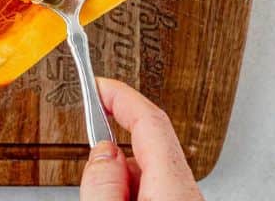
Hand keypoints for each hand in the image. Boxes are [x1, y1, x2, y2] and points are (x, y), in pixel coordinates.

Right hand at [79, 78, 202, 199]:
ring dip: (120, 177)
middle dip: (114, 144)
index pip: (150, 121)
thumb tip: (102, 153)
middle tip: (87, 149)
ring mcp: (185, 200)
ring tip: (99, 195)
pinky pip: (154, 191)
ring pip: (149, 173)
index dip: (122, 96)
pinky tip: (114, 200)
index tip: (100, 84)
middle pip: (149, 148)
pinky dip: (129, 191)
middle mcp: (187, 193)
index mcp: (174, 187)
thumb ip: (104, 185)